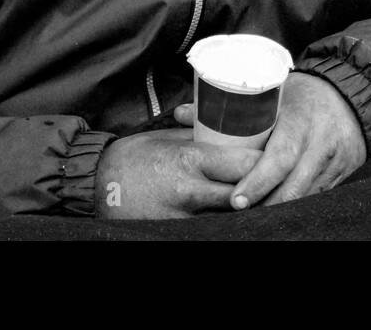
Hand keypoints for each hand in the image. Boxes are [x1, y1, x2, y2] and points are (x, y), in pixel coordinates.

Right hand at [93, 128, 260, 218]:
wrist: (96, 185)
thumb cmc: (133, 156)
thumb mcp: (169, 139)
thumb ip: (203, 140)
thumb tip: (234, 136)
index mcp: (191, 159)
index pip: (246, 163)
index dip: (266, 160)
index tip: (275, 155)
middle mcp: (191, 190)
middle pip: (246, 192)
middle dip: (261, 187)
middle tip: (272, 179)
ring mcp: (184, 218)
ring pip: (231, 217)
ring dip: (246, 207)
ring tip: (258, 198)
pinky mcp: (176, 233)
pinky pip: (210, 228)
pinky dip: (223, 221)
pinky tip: (232, 215)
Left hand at [174, 72, 366, 209]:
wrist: (351, 95)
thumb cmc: (302, 95)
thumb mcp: (271, 93)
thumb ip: (227, 106)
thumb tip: (182, 114)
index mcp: (301, 118)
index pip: (279, 157)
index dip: (257, 182)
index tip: (236, 200)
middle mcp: (321, 142)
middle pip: (293, 185)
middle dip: (265, 204)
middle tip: (238, 214)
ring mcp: (336, 161)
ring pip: (306, 196)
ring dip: (280, 207)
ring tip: (255, 216)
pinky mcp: (345, 173)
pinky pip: (319, 196)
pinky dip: (299, 204)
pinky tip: (280, 209)